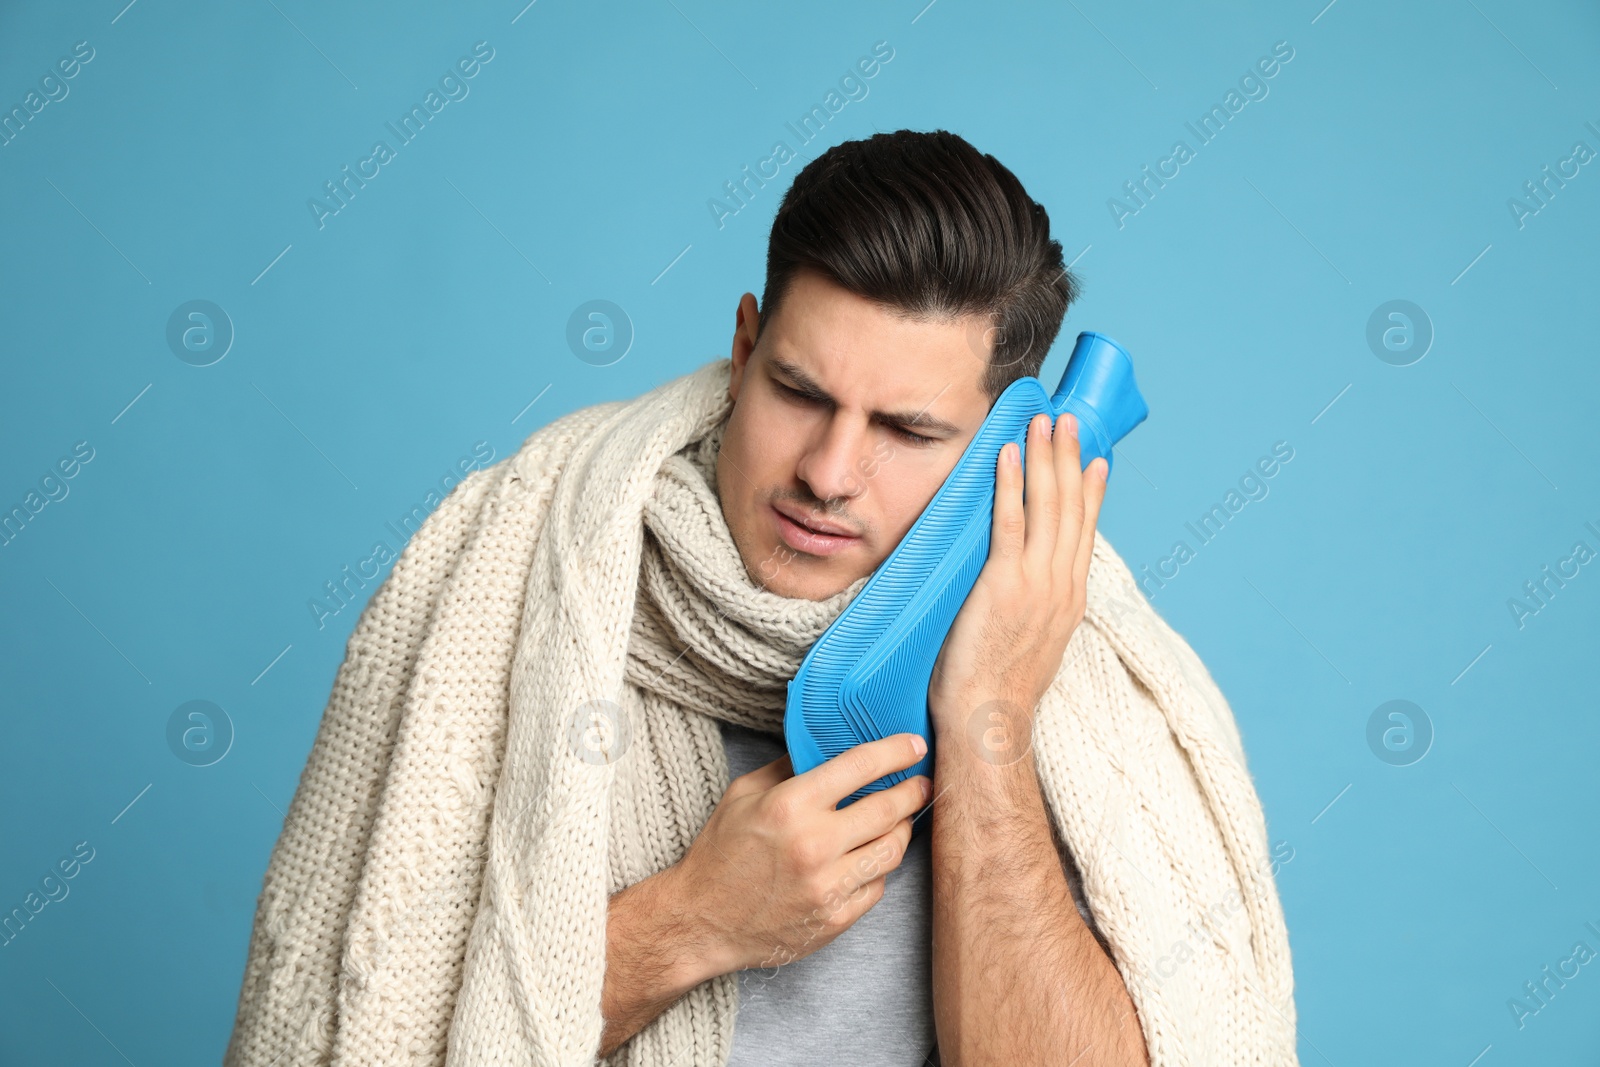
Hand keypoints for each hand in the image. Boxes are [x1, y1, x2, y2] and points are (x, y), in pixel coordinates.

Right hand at [662, 733, 930, 978]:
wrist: (702, 921)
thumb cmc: (720, 853)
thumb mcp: (743, 794)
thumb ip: (788, 767)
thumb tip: (827, 745)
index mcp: (791, 805)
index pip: (861, 766)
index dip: (896, 751)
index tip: (915, 746)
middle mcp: (815, 845)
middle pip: (890, 809)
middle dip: (914, 792)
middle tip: (921, 784)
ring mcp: (829, 886)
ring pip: (893, 850)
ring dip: (903, 830)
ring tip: (900, 820)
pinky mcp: (836, 918)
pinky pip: (877, 886)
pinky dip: (878, 868)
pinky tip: (869, 857)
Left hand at [927, 410, 1107, 737]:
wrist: (990, 720)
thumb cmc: (1000, 690)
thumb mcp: (1035, 643)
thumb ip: (1038, 608)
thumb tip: (1029, 590)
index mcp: (1071, 598)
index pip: (1085, 532)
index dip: (1091, 492)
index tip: (1094, 459)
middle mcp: (1062, 585)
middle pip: (1071, 508)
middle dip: (1068, 458)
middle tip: (1066, 420)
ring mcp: (1037, 583)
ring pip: (1047, 507)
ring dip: (1044, 458)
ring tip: (1041, 423)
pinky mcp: (1004, 584)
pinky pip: (1009, 524)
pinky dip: (1009, 486)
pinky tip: (1006, 456)